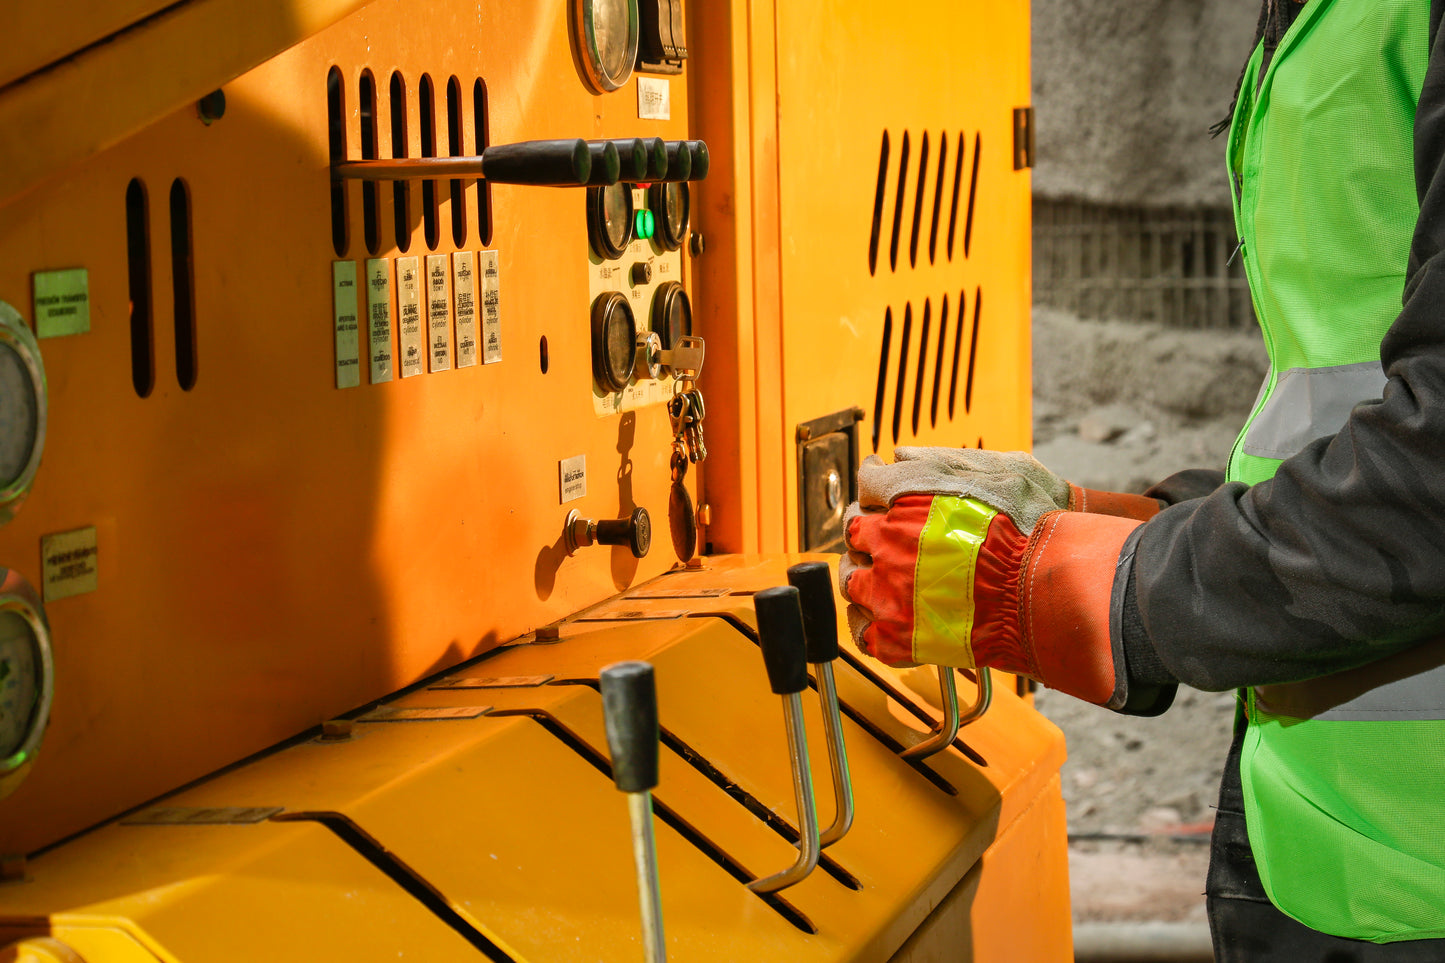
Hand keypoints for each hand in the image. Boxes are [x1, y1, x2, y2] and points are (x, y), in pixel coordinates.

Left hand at [837, 447, 1142, 706]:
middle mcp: (888, 541)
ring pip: (851, 581)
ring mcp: (888, 590)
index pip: (869, 484)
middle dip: (865, 535)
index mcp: (906, 497)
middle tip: (880, 542)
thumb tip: (900, 457)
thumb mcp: (998, 470)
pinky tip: (879, 620)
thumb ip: (943, 461)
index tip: (881, 497)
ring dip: (862, 578)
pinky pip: (862, 631)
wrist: (1045, 590)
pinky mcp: (897, 636)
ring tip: (880, 581)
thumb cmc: (1031, 530)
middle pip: (853, 533)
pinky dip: (867, 624)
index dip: (877, 491)